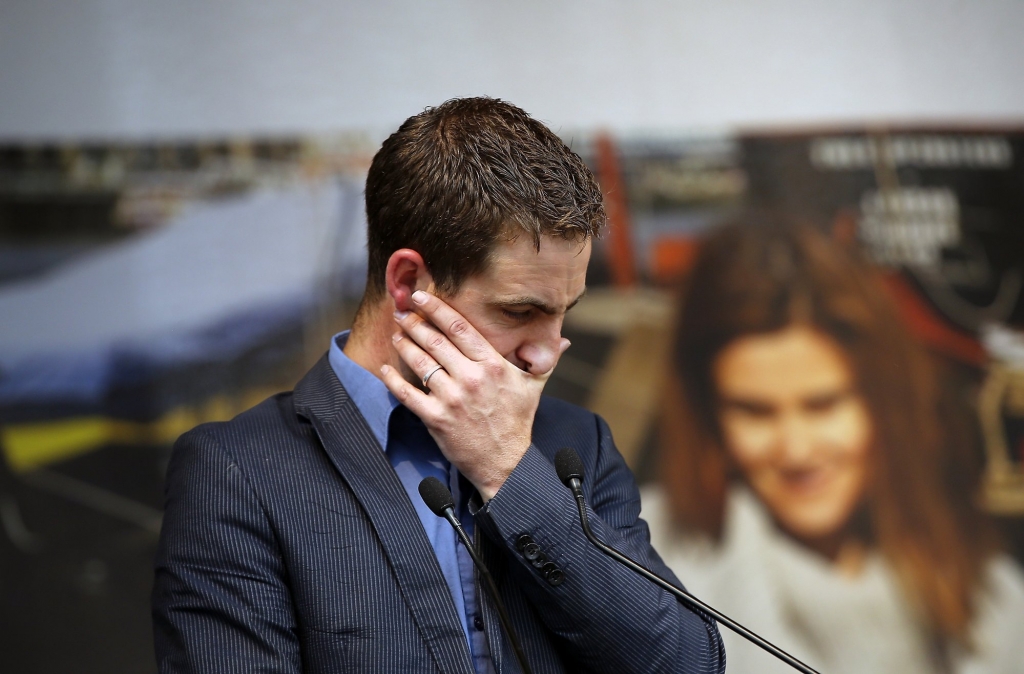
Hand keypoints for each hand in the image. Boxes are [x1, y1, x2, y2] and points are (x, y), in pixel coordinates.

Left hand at [380, 290, 568, 499]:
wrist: (505, 463)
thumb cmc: (517, 421)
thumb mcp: (534, 386)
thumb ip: (545, 359)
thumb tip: (563, 340)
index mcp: (493, 364)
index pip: (459, 327)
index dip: (437, 308)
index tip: (421, 296)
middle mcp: (472, 378)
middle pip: (436, 341)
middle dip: (415, 323)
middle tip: (402, 312)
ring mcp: (452, 398)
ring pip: (421, 363)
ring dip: (404, 345)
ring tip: (397, 334)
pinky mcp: (437, 419)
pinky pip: (408, 394)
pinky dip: (393, 380)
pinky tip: (385, 369)